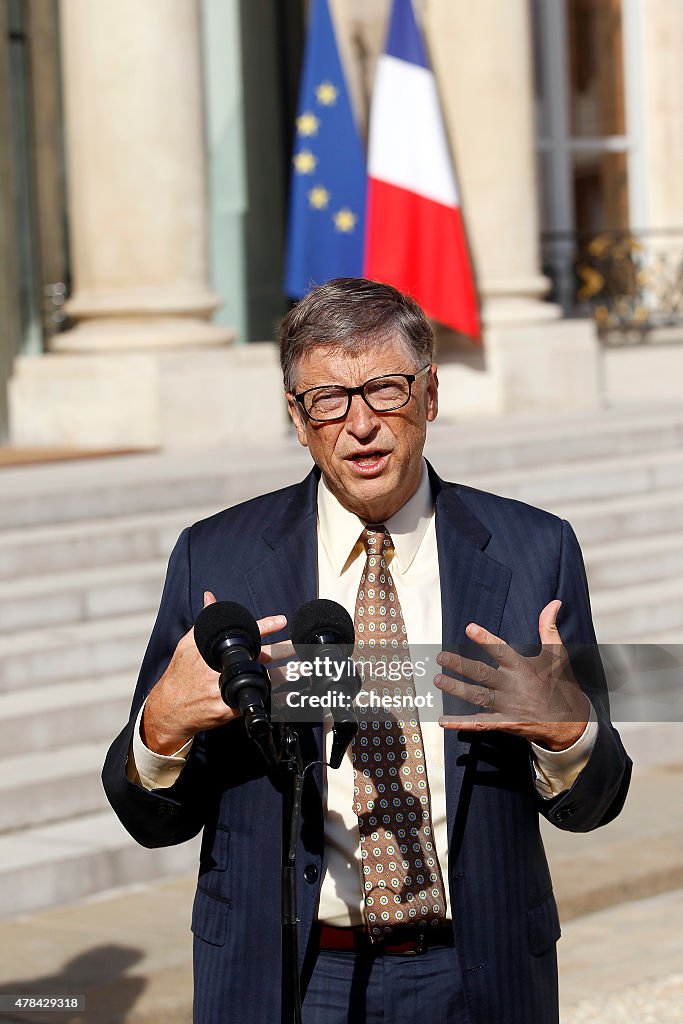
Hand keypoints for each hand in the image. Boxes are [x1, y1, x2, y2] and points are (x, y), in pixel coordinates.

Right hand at [142, 591, 290, 754]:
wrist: (169, 710)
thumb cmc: (180, 674)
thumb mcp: (187, 644)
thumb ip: (204, 620)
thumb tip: (210, 597)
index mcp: (215, 651)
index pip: (244, 633)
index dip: (265, 625)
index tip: (282, 620)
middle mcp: (222, 669)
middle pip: (260, 657)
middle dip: (283, 651)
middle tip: (299, 645)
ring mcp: (227, 690)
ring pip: (264, 681)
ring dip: (286, 675)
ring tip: (303, 669)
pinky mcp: (230, 709)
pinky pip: (258, 703)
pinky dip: (276, 701)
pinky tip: (291, 697)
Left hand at [434, 600, 589, 749]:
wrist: (571, 721)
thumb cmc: (560, 683)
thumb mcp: (557, 654)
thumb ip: (548, 627)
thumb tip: (554, 602)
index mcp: (523, 667)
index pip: (501, 651)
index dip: (485, 639)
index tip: (469, 628)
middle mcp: (513, 686)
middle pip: (483, 674)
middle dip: (460, 665)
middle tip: (440, 656)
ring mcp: (508, 706)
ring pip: (477, 696)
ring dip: (456, 689)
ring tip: (438, 680)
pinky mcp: (505, 723)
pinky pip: (480, 724)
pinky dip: (461, 723)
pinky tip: (443, 721)